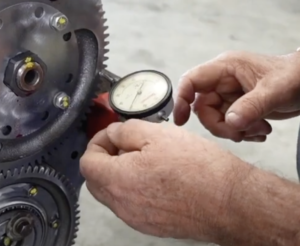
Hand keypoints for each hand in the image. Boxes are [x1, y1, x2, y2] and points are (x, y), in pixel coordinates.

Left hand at [80, 119, 248, 240]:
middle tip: (126, 145)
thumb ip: (125, 131)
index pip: (88, 162)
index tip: (112, 136)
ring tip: (145, 158)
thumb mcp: (157, 134)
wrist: (229, 201)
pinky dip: (134, 187)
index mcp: (119, 180)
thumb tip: (112, 134)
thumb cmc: (199, 169)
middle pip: (96, 179)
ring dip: (120, 172)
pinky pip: (131, 203)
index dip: (98, 142)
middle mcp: (123, 205)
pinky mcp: (151, 224)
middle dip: (106, 158)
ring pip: (114, 192)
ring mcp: (136, 218)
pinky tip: (157, 176)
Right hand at [173, 51, 299, 141]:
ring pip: (216, 120)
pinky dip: (242, 133)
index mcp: (225, 69)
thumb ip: (252, 106)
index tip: (181, 121)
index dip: (181, 99)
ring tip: (260, 129)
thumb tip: (230, 122)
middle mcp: (222, 82)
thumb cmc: (295, 76)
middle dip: (221, 125)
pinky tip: (260, 131)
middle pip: (202, 108)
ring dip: (235, 131)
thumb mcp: (275, 90)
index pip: (191, 81)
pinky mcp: (236, 108)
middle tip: (242, 131)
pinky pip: (228, 126)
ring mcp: (228, 96)